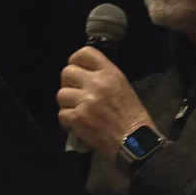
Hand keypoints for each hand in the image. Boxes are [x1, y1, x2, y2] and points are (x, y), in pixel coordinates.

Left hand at [57, 46, 154, 161]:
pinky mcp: (77, 118)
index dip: (76, 61)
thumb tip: (84, 76)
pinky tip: (77, 124)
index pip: (84, 53)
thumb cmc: (133, 115)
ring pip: (61, 94)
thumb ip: (104, 78)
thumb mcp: (124, 87)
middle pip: (66, 72)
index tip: (79, 70)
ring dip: (67, 103)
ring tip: (78, 110)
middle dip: (69, 83)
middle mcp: (96, 83)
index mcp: (110, 73)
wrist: (134, 141)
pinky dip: (67, 120)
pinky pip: (61, 114)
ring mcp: (85, 100)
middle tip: (77, 93)